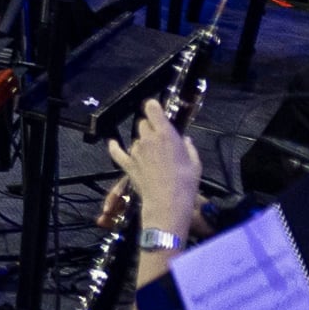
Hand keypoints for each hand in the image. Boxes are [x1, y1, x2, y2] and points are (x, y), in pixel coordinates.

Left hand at [111, 109, 203, 241]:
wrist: (168, 202)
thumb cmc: (186, 181)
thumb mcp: (195, 162)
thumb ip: (188, 147)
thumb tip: (185, 140)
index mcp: (165, 134)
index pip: (152, 109)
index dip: (153, 107)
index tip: (155, 108)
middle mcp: (147, 138)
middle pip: (143, 124)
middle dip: (151, 128)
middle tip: (160, 140)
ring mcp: (135, 151)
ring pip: (135, 139)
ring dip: (142, 143)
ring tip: (152, 156)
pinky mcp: (127, 163)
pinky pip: (116, 152)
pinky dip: (114, 147)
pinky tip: (113, 143)